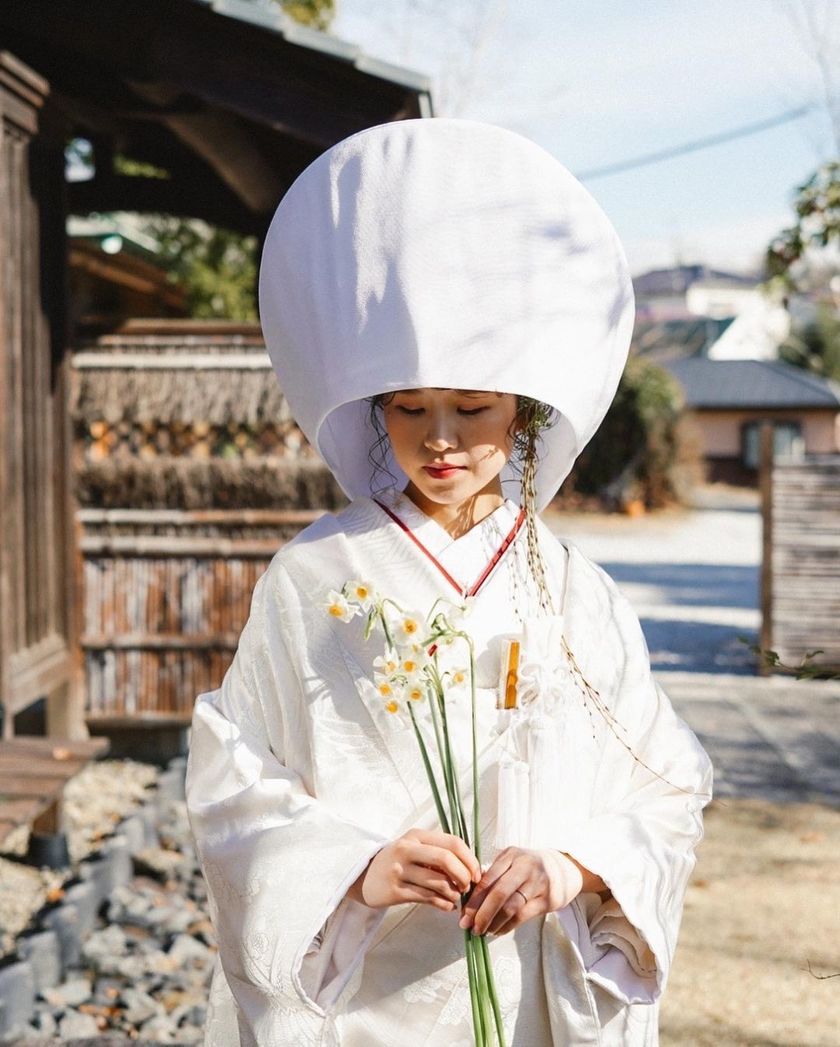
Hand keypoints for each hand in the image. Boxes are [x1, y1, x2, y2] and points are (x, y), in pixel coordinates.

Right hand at [348, 828, 480, 911]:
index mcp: (416, 835)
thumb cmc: (398, 862)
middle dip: (464, 875)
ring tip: (456, 897)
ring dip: (454, 893)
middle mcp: (407, 849)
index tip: (476, 873)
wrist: (364, 876)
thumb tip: (472, 868)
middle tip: (468, 887)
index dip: (470, 859)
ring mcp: (400, 870)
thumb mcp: (414, 849)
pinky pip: (428, 898)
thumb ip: (439, 853)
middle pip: (446, 859)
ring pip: (439, 882)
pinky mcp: (395, 891)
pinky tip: (447, 905)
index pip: (452, 842)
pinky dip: (443, 904)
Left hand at [459, 847, 583, 935]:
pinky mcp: (547, 900)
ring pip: (510, 907)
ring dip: (493, 922)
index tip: (463, 914)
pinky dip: (506, 926)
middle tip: (469, 927)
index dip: (474, 899)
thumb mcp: (511, 862)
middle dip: (481, 913)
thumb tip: (468, 899)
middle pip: (498, 894)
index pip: (488, 879)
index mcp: (511, 855)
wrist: (562, 869)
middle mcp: (525, 867)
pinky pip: (522, 917)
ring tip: (482, 931)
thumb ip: (493, 875)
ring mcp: (538, 883)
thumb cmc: (528, 867)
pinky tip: (497, 931)